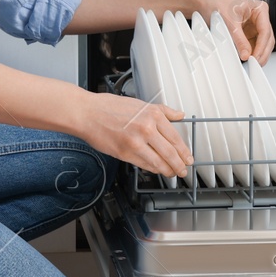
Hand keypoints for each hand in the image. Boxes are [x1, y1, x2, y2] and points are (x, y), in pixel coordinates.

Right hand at [74, 92, 192, 178]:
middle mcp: (147, 128)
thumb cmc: (109, 107)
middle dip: (179, 165)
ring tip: (172, 173)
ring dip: (167, 170)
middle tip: (183, 170)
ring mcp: (136, 142)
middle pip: (170, 153)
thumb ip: (162, 110)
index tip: (188, 158)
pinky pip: (144, 164)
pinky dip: (153, 169)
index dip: (184, 151)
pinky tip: (156, 170)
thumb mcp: (140, 103)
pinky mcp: (125, 153)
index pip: (175, 137)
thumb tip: (179, 115)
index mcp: (153, 115)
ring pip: (158, 162)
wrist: (87, 113)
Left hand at [193, 0, 274, 63]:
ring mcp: (254, 27)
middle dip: (262, 52)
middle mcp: (259, 18)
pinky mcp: (248, 34)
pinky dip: (252, 53)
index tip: (256, 57)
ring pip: (262, 44)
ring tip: (251, 64)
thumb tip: (246, 55)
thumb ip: (239, 40)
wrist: (204, 4)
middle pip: (267, 38)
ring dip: (258, 54)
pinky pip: (253, 46)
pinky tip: (247, 59)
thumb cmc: (217, 4)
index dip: (262, 46)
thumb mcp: (229, 23)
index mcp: (259, 9)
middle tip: (255, 63)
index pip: (265, 30)